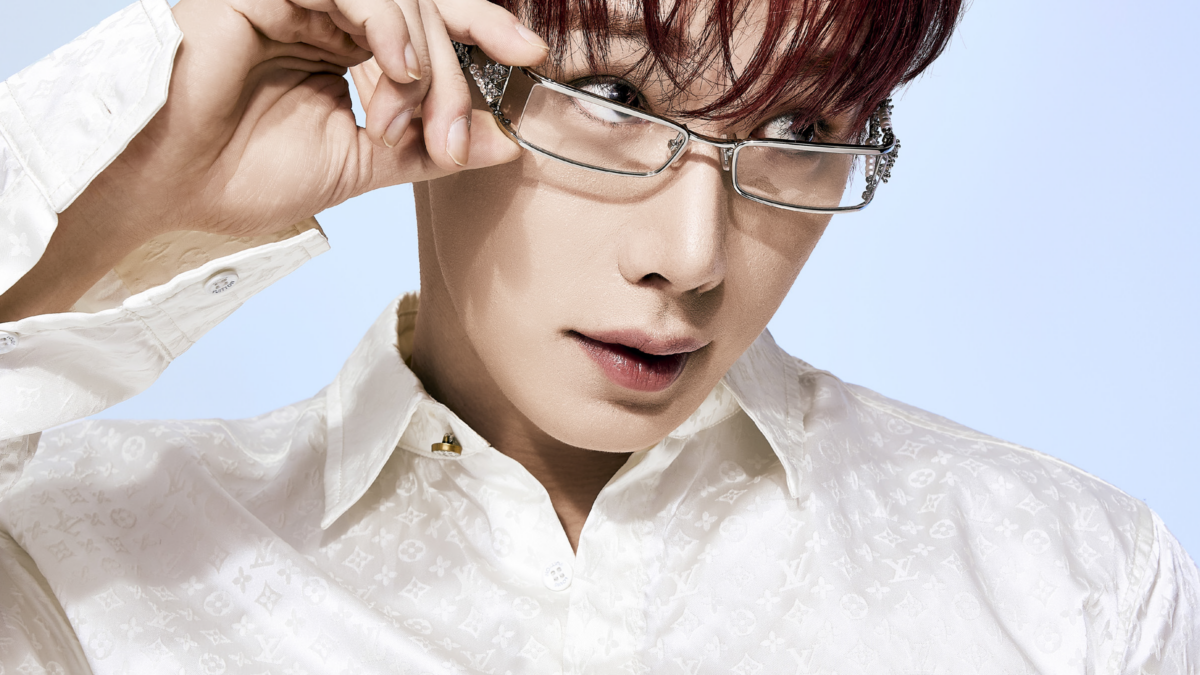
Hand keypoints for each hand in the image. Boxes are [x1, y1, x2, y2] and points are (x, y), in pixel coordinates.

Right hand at [73, 0, 547, 246]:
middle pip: (425, 4)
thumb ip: (430, 150)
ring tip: (419, 115)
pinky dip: (387, 22)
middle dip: (462, 59)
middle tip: (465, 124)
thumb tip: (506, 143)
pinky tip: (396, 70)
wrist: (165, 188)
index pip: (430, 23)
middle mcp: (327, 14)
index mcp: (346, 46)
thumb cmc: (242, 174)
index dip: (484, 32)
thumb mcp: (361, 164)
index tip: (530, 58)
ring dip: (426, 57)